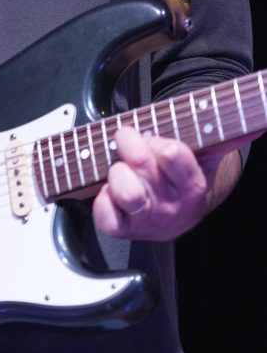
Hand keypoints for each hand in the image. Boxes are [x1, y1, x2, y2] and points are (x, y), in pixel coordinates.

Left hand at [92, 126, 229, 241]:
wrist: (174, 214)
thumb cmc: (178, 172)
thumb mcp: (202, 151)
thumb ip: (223, 134)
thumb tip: (259, 123)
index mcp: (192, 183)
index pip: (171, 153)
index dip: (156, 139)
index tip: (154, 136)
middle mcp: (171, 204)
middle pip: (141, 164)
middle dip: (129, 143)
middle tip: (127, 139)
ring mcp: (146, 218)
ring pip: (125, 190)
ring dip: (116, 170)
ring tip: (120, 167)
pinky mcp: (122, 229)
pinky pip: (105, 214)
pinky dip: (102, 198)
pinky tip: (109, 189)